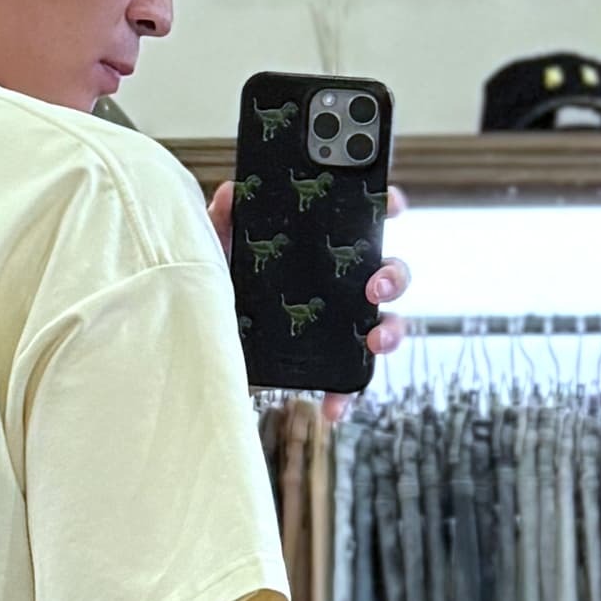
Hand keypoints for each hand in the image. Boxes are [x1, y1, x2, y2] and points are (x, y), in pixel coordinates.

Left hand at [207, 176, 411, 420]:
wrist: (207, 346)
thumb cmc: (226, 288)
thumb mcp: (221, 253)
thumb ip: (225, 224)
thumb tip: (228, 194)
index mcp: (327, 248)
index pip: (368, 218)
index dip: (387, 206)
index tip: (390, 205)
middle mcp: (344, 285)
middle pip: (390, 272)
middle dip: (393, 277)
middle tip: (374, 286)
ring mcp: (343, 324)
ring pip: (387, 323)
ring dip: (390, 331)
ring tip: (373, 341)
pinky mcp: (331, 362)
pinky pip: (353, 379)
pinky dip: (349, 393)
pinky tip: (333, 405)